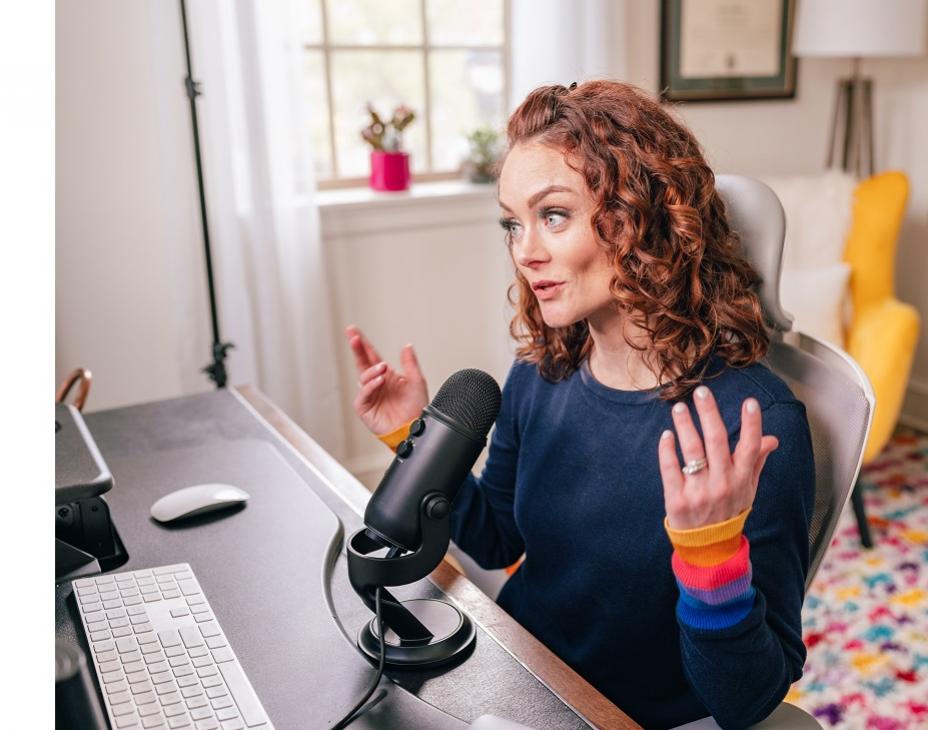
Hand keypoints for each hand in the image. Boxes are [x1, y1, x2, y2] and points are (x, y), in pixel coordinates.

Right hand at [345, 324, 428, 435]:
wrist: (414, 428)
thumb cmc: (416, 408)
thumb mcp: (417, 381)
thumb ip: (410, 363)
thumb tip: (407, 346)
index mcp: (386, 376)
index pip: (372, 356)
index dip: (363, 344)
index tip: (354, 331)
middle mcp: (376, 384)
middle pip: (362, 362)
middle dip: (357, 349)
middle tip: (353, 336)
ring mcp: (370, 395)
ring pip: (363, 376)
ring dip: (372, 370)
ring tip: (383, 368)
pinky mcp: (365, 408)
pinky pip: (364, 394)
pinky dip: (371, 386)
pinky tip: (380, 381)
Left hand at [658, 385, 778, 529]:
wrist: (708, 547)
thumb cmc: (728, 511)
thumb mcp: (747, 489)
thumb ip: (756, 461)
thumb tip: (772, 439)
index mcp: (741, 479)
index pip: (749, 446)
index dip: (751, 424)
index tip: (749, 402)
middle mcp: (722, 483)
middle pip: (716, 441)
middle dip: (710, 413)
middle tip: (701, 392)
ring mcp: (699, 491)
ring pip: (692, 451)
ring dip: (685, 426)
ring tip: (679, 408)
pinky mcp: (677, 499)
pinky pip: (670, 469)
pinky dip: (667, 451)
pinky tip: (666, 435)